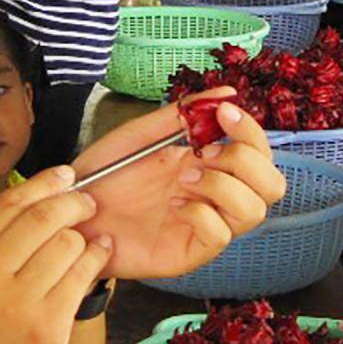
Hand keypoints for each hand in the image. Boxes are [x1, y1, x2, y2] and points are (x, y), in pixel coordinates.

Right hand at [0, 169, 112, 343]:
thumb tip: (40, 197)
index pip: (8, 203)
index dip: (43, 183)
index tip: (65, 175)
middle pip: (42, 217)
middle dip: (73, 202)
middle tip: (86, 203)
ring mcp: (16, 302)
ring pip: (67, 243)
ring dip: (84, 236)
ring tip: (88, 239)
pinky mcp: (47, 325)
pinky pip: (83, 275)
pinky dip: (97, 258)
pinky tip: (99, 254)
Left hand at [73, 95, 284, 279]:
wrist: (71, 214)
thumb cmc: (102, 177)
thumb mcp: (140, 134)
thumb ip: (182, 114)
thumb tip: (227, 92)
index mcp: (208, 163)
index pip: (257, 150)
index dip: (251, 131)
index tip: (224, 114)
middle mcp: (215, 195)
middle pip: (272, 184)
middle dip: (247, 161)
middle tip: (208, 153)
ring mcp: (206, 224)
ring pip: (254, 211)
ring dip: (225, 186)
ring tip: (186, 179)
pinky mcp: (190, 251)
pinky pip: (220, 235)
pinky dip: (202, 214)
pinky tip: (174, 207)